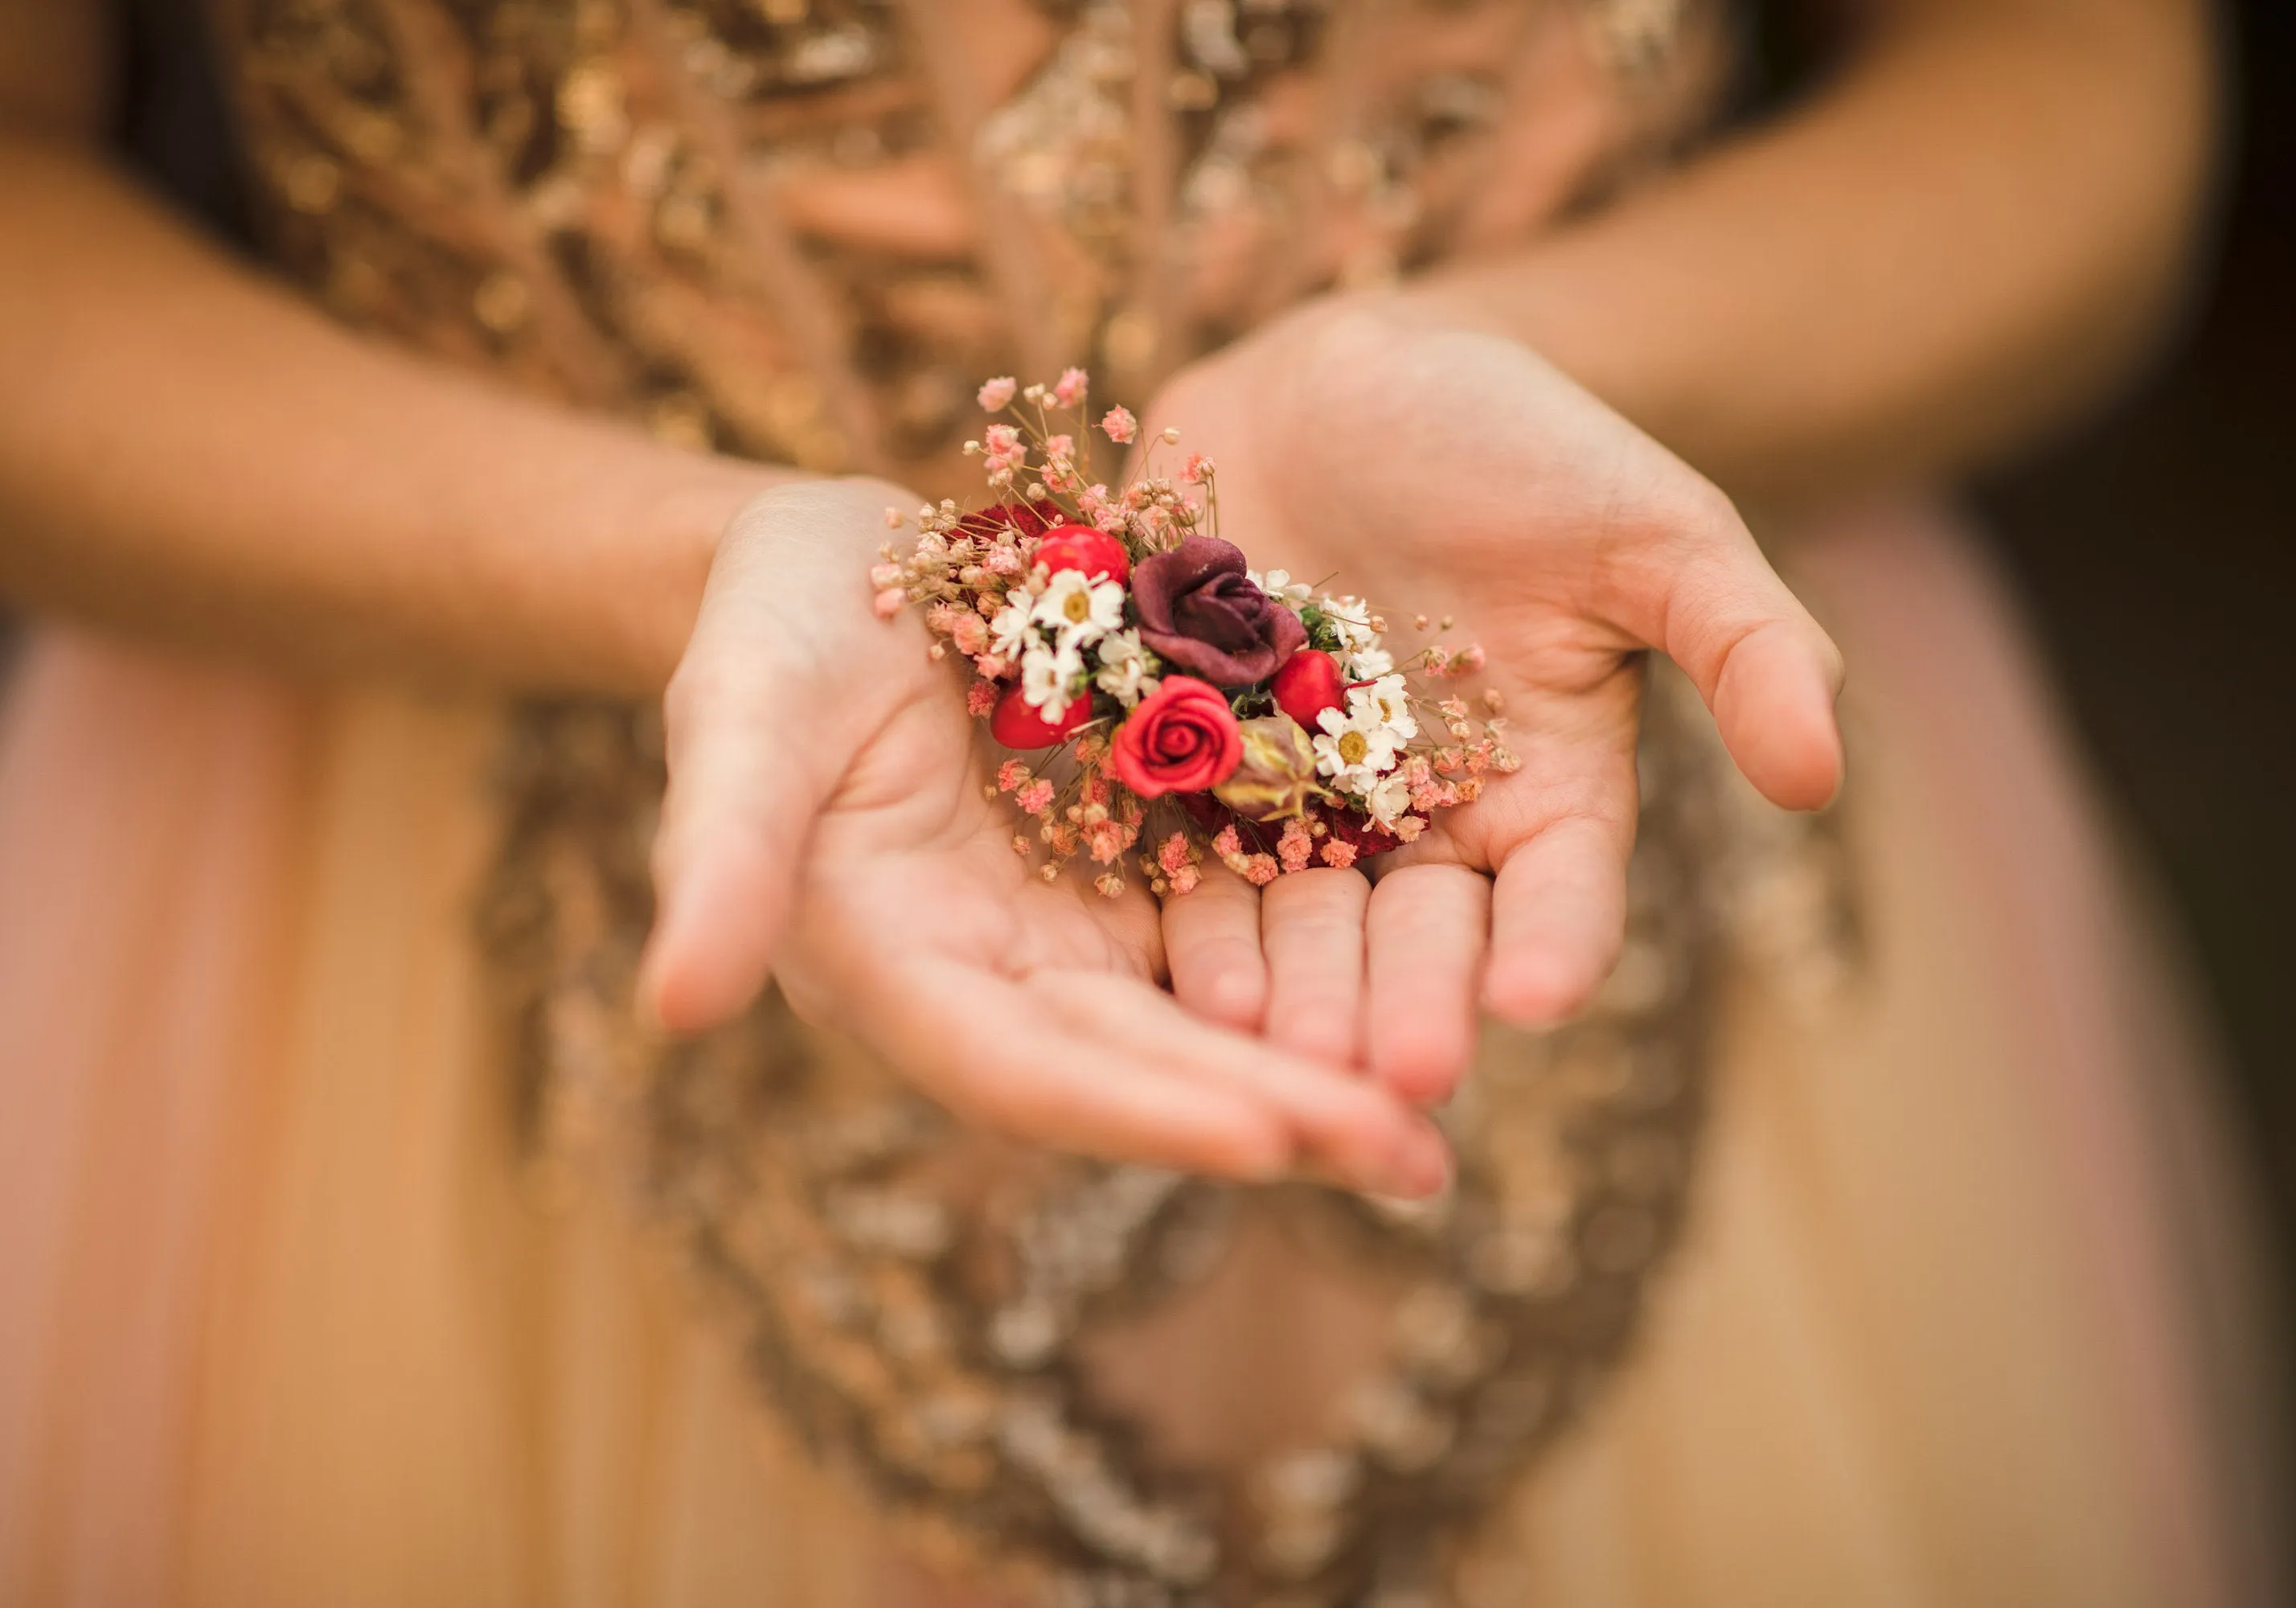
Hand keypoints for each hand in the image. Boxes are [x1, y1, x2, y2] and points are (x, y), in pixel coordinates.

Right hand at [638, 478, 1448, 1195]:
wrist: (837, 556)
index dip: (1145, 1110)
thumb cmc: (767, 631)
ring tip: (1441, 1112)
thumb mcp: (741, 722)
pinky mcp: (1139, 862)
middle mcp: (1003, 976)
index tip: (1270, 1141)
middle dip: (1276, 1118)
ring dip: (1323, 1069)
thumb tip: (675, 1008)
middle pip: (1148, 1069)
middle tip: (1414, 1160)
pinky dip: (1325, 963)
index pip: (1032, 1072)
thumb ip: (722, 856)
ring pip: (1212, 1019)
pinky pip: (1242, 925)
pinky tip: (1425, 976)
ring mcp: (1079, 927)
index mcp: (904, 971)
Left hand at [1143, 304, 1843, 1101]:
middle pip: (1416, 939)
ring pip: (1295, 919)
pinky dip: (1177, 909)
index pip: (1560, 895)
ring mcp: (1297, 807)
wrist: (1351, 380)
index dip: (1552, 947)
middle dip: (1403, 1004)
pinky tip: (1170, 965)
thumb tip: (1823, 776)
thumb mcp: (1657, 530)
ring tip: (1264, 1046)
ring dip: (1285, 989)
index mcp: (1546, 796)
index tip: (1536, 997)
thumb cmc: (1525, 447)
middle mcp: (1422, 828)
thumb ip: (1745, 643)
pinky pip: (1181, 851)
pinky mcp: (1187, 771)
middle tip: (1389, 1073)